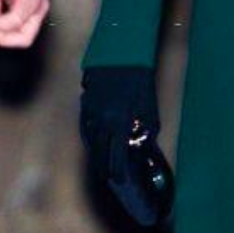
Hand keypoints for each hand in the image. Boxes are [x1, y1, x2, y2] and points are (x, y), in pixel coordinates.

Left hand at [0, 0, 48, 47]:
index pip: (16, 22)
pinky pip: (22, 30)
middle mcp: (39, 7)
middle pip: (25, 39)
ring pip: (24, 38)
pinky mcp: (34, 14)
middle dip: (4, 34)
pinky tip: (3, 12)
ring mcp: (39, 12)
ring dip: (6, 30)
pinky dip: (9, 26)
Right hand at [80, 66, 159, 183]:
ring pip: (90, 137)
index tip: (119, 180)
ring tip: (98, 162)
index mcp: (121, 121)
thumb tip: (143, 144)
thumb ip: (146, 128)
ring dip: (94, 152)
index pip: (118, 154)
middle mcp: (104, 118)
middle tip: (106, 176)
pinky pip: (84, 122)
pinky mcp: (86, 98)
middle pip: (101, 150)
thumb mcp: (149, 106)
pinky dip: (87, 134)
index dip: (118, 170)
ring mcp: (92, 108)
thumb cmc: (141, 79)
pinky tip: (90, 141)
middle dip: (104, 166)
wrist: (123, 52)